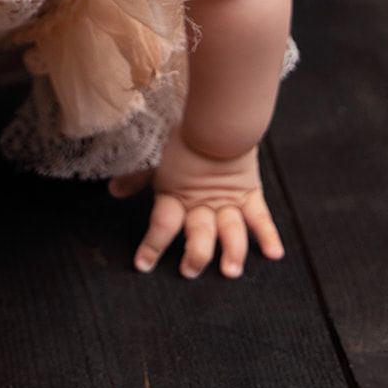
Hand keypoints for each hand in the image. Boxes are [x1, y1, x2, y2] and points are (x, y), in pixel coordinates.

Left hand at [107, 130, 284, 279]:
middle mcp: (202, 203)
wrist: (217, 116)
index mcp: (177, 194)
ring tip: (231, 270)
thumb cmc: (184, 133)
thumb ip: (137, 177)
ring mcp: (228, 200)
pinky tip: (274, 254)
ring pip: (230, 232)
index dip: (152, 246)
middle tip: (190, 271)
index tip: (143, 264)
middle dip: (195, 255)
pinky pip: (260, 217)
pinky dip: (269, 236)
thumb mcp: (154, 156)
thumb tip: (114, 191)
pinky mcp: (249, 193)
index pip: (162, 225)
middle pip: (198, 234)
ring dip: (232, 252)